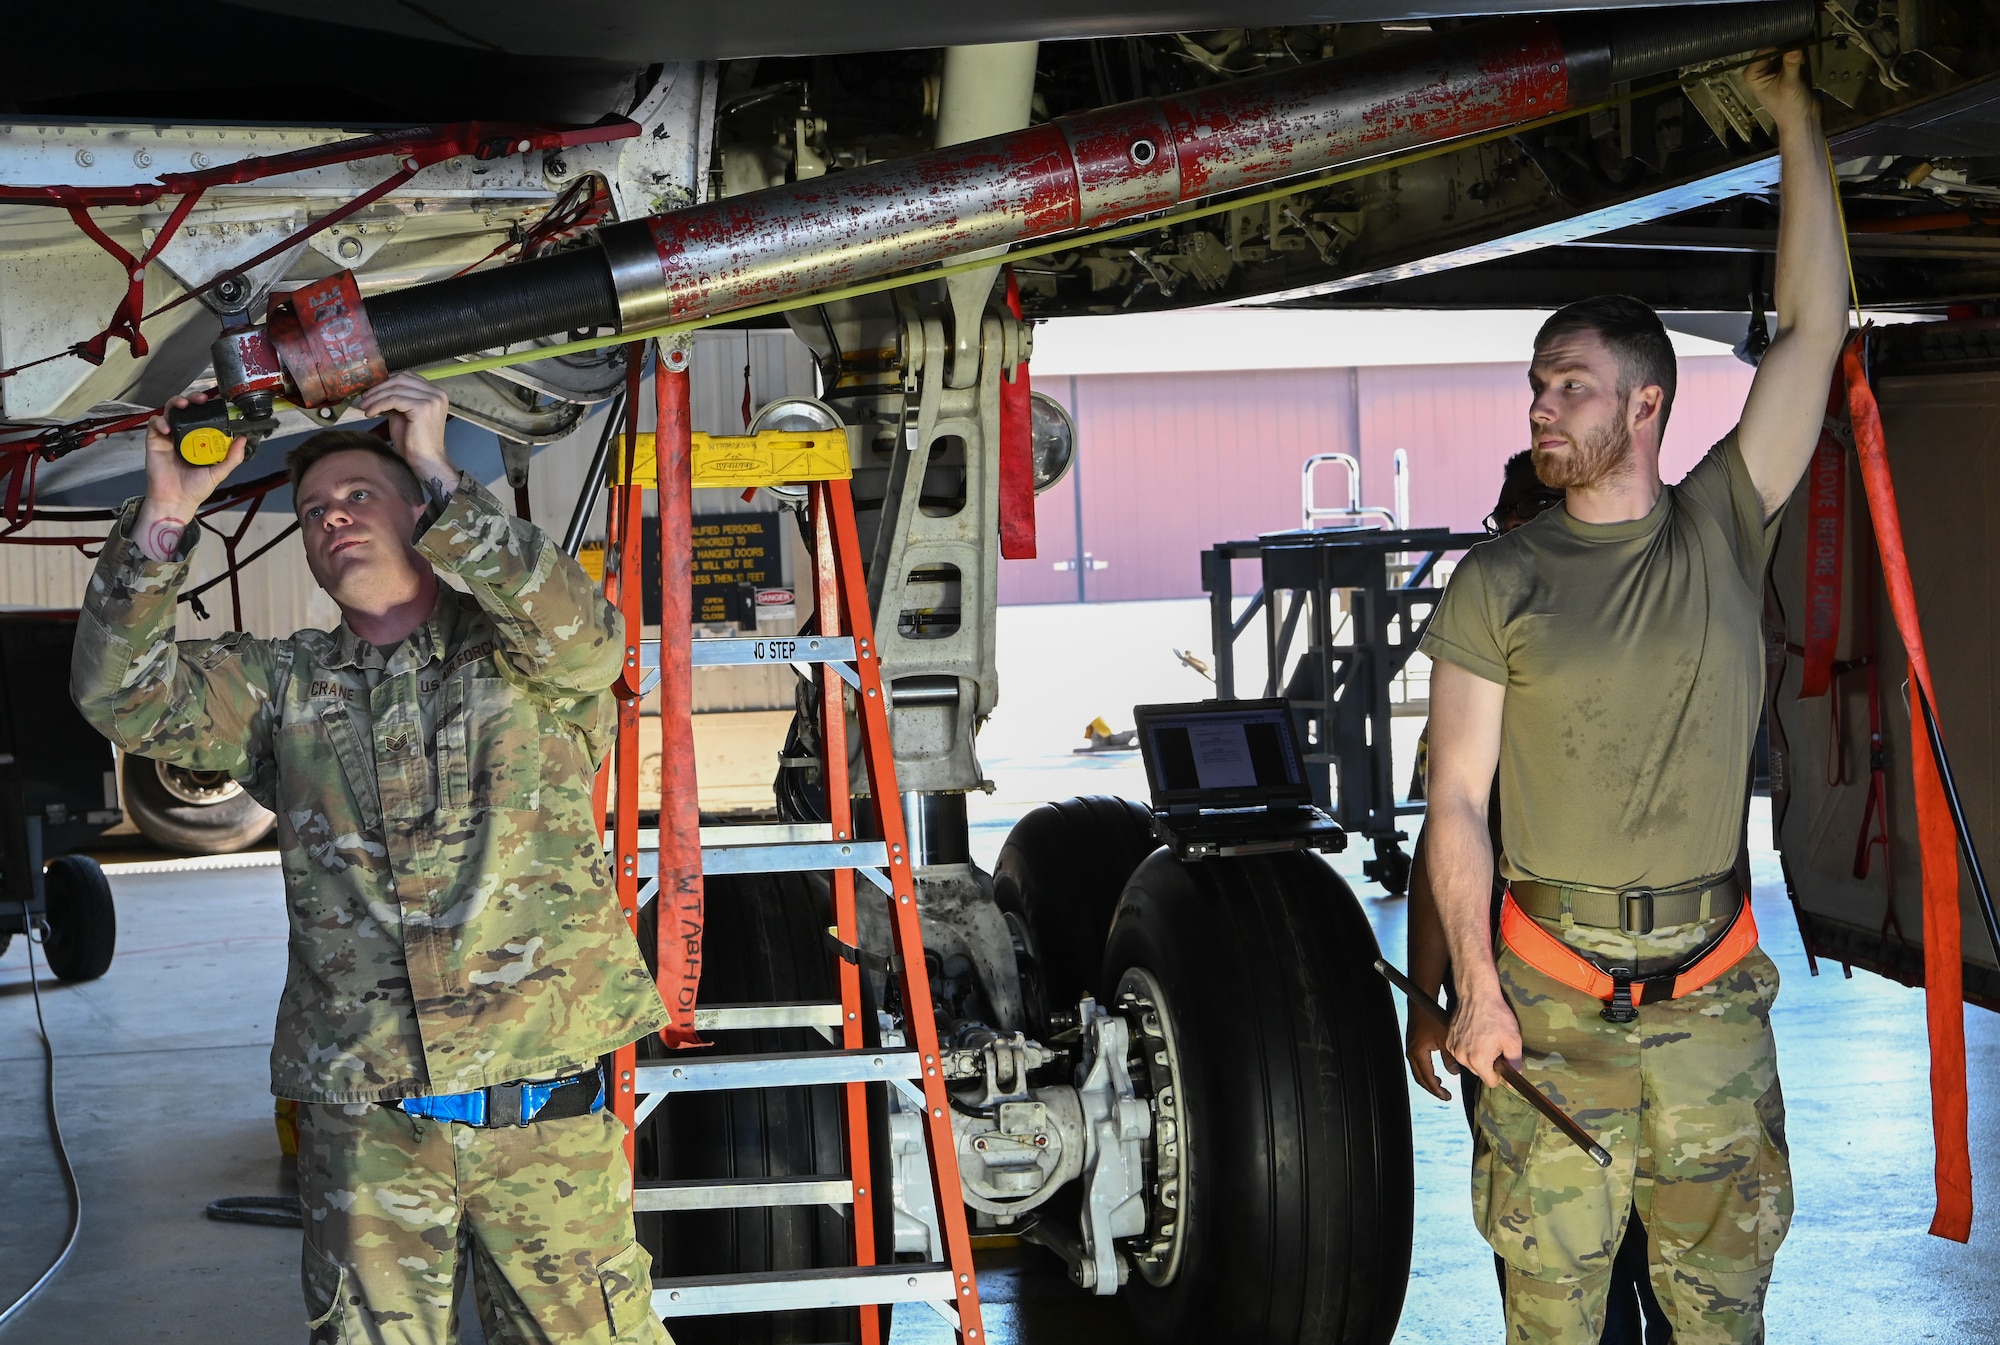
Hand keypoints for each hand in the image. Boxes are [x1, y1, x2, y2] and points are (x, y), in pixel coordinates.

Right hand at [135, 393, 245, 561]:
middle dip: (192, 399)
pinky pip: (155, 424)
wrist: (176, 500)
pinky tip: (168, 429)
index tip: (216, 402)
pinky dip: (160, 421)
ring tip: (183, 405)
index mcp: (200, 440)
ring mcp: (168, 436)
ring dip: (176, 403)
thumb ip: (232, 458)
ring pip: (170, 411)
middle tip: (200, 399)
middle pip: (186, 409)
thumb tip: (242, 440)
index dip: (208, 408)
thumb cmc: (196, 488)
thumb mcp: (218, 472)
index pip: (203, 417)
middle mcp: (184, 435)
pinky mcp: (154, 440)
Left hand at [355, 371, 452, 494]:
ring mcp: (432, 400)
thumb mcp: (404, 414)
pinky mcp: (423, 408)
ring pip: (395, 390)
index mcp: (436, 393)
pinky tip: (370, 413)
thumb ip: (396, 399)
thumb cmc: (415, 441)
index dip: (387, 382)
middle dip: (379, 388)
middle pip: (400, 380)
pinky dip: (378, 405)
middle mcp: (437, 393)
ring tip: (364, 407)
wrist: (425, 460)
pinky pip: (393, 400)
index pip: (407, 377)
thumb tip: (377, 390)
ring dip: (375, 397)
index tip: (371, 392)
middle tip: (364, 399)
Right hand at [1405, 1009, 1459, 1101]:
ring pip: (1418, 1072)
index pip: (1428, 1078)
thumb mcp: (1445, 1039)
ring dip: (1429, 1081)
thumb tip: (1455, 1072)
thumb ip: (1450, 1058)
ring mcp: (1411, 1050)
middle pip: (1420, 1079)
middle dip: (1432, 1089)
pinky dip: (1426, 1072)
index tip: (1447, 1097)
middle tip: (1444, 1096)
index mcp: (1419, 1053)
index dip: (1437, 1090)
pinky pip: (1418, 1065)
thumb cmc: (1432, 1016)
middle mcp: (1412, 1053)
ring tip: (1440, 1087)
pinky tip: (1434, 1073)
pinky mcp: (1413, 1046)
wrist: (1422, 1002)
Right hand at [1443, 979, 1521, 1090]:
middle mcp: (1463, 1058)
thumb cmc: (1496, 1015)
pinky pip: (1461, 1052)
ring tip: (1484, 1038)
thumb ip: (1515, 1063)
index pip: (1492, 1082)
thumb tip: (1514, 1080)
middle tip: (1495, 1045)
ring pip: (1469, 1063)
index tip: (1503, 1060)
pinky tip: (1474, 1034)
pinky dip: (1467, 1047)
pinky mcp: (1449, 1040)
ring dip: (1477, 1056)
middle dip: (1488, 1064)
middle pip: (1480, 1073)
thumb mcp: (1514, 1040)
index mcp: (1479, 1061)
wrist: (1477, 995)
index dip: (1501, 1074)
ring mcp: (1454, 1049)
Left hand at [1744, 47, 1817, 133]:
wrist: (1802, 119)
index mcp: (1752, 75)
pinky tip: (1803, 58)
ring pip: (1781, 51)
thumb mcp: (1789, 84)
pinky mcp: (1783, 70)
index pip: (1763, 52)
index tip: (1793, 44)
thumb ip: (1791, 64)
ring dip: (1792, 50)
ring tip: (1803, 54)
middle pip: (1771, 49)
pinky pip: (1788, 55)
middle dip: (1786, 47)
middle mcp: (1758, 71)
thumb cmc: (1789, 108)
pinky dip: (1796, 54)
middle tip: (1801, 45)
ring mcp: (1770, 70)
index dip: (1778, 46)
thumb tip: (1794, 47)